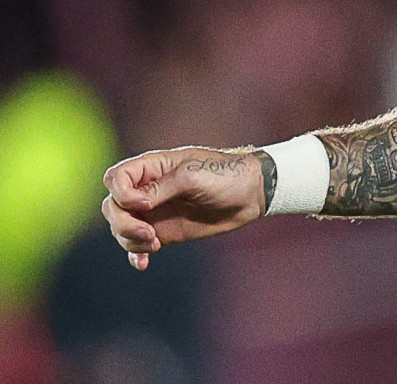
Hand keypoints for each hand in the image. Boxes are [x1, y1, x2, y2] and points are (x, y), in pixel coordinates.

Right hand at [102, 147, 269, 269]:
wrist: (251, 195)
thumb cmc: (225, 175)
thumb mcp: (193, 176)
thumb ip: (161, 188)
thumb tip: (133, 203)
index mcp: (154, 166)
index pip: (116, 178)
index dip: (121, 194)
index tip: (146, 205)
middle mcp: (149, 189)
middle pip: (113, 206)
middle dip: (122, 223)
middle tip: (148, 235)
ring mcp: (155, 212)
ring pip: (121, 228)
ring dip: (130, 240)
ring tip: (155, 244)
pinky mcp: (164, 232)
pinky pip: (137, 246)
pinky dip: (134, 255)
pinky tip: (144, 263)